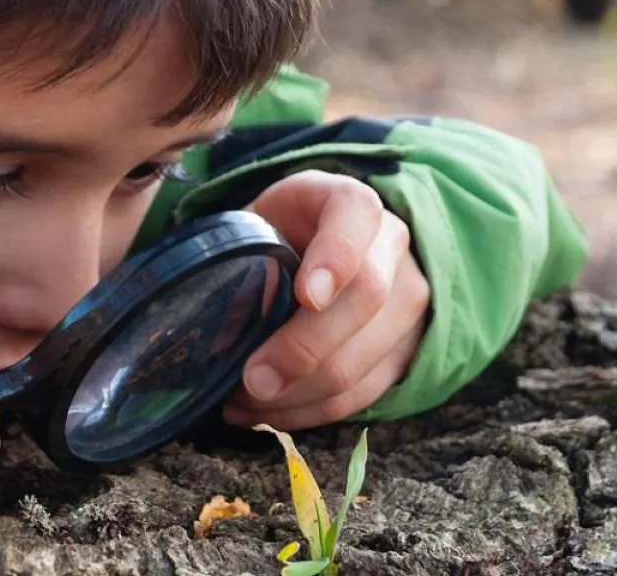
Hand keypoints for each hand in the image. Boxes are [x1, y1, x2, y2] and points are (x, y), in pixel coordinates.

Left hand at [223, 171, 430, 430]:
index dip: (335, 256)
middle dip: (304, 348)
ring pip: (363, 359)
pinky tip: (264, 414)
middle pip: (366, 298)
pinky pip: (360, 395)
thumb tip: (210, 329)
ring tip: (242, 402)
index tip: (305, 296)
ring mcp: (406, 300)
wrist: (317, 251)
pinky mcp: (405, 351)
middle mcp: (391, 245)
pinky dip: (307, 412)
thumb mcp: (252, 224)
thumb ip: (235, 257)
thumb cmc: (274, 237)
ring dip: (297, 394)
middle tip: (253, 379)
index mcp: (348, 202)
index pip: (356, 213)